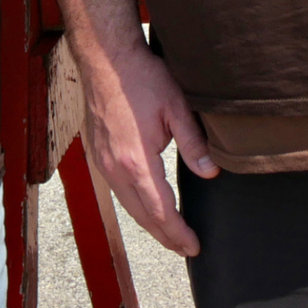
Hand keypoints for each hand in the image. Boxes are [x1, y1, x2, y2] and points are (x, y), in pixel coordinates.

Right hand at [78, 40, 218, 256]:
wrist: (106, 58)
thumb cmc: (142, 78)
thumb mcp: (176, 107)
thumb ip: (193, 143)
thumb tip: (210, 172)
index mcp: (137, 161)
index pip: (161, 211)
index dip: (178, 233)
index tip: (194, 246)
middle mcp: (116, 168)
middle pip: (142, 216)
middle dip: (166, 236)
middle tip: (186, 249)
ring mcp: (103, 162)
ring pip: (128, 205)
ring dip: (149, 223)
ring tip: (169, 233)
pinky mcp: (98, 153)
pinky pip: (117, 190)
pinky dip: (135, 205)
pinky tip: (145, 205)